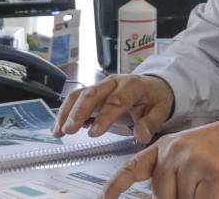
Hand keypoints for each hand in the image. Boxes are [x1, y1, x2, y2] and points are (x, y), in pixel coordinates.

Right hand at [52, 74, 173, 143]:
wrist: (152, 87)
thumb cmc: (155, 99)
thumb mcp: (160, 110)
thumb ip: (150, 123)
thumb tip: (142, 136)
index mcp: (131, 85)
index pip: (115, 101)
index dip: (104, 117)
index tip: (94, 133)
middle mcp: (113, 83)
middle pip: (92, 94)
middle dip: (78, 112)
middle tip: (69, 130)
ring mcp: (101, 86)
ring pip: (79, 95)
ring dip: (67, 112)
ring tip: (58, 132)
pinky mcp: (93, 93)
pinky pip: (76, 100)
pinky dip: (65, 113)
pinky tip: (58, 128)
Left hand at [102, 116, 218, 198]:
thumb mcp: (188, 152)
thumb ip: (170, 171)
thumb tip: (162, 196)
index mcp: (164, 146)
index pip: (133, 167)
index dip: (116, 186)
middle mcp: (174, 152)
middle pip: (162, 195)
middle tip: (197, 187)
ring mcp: (192, 162)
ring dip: (198, 198)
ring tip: (211, 185)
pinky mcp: (211, 174)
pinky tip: (218, 193)